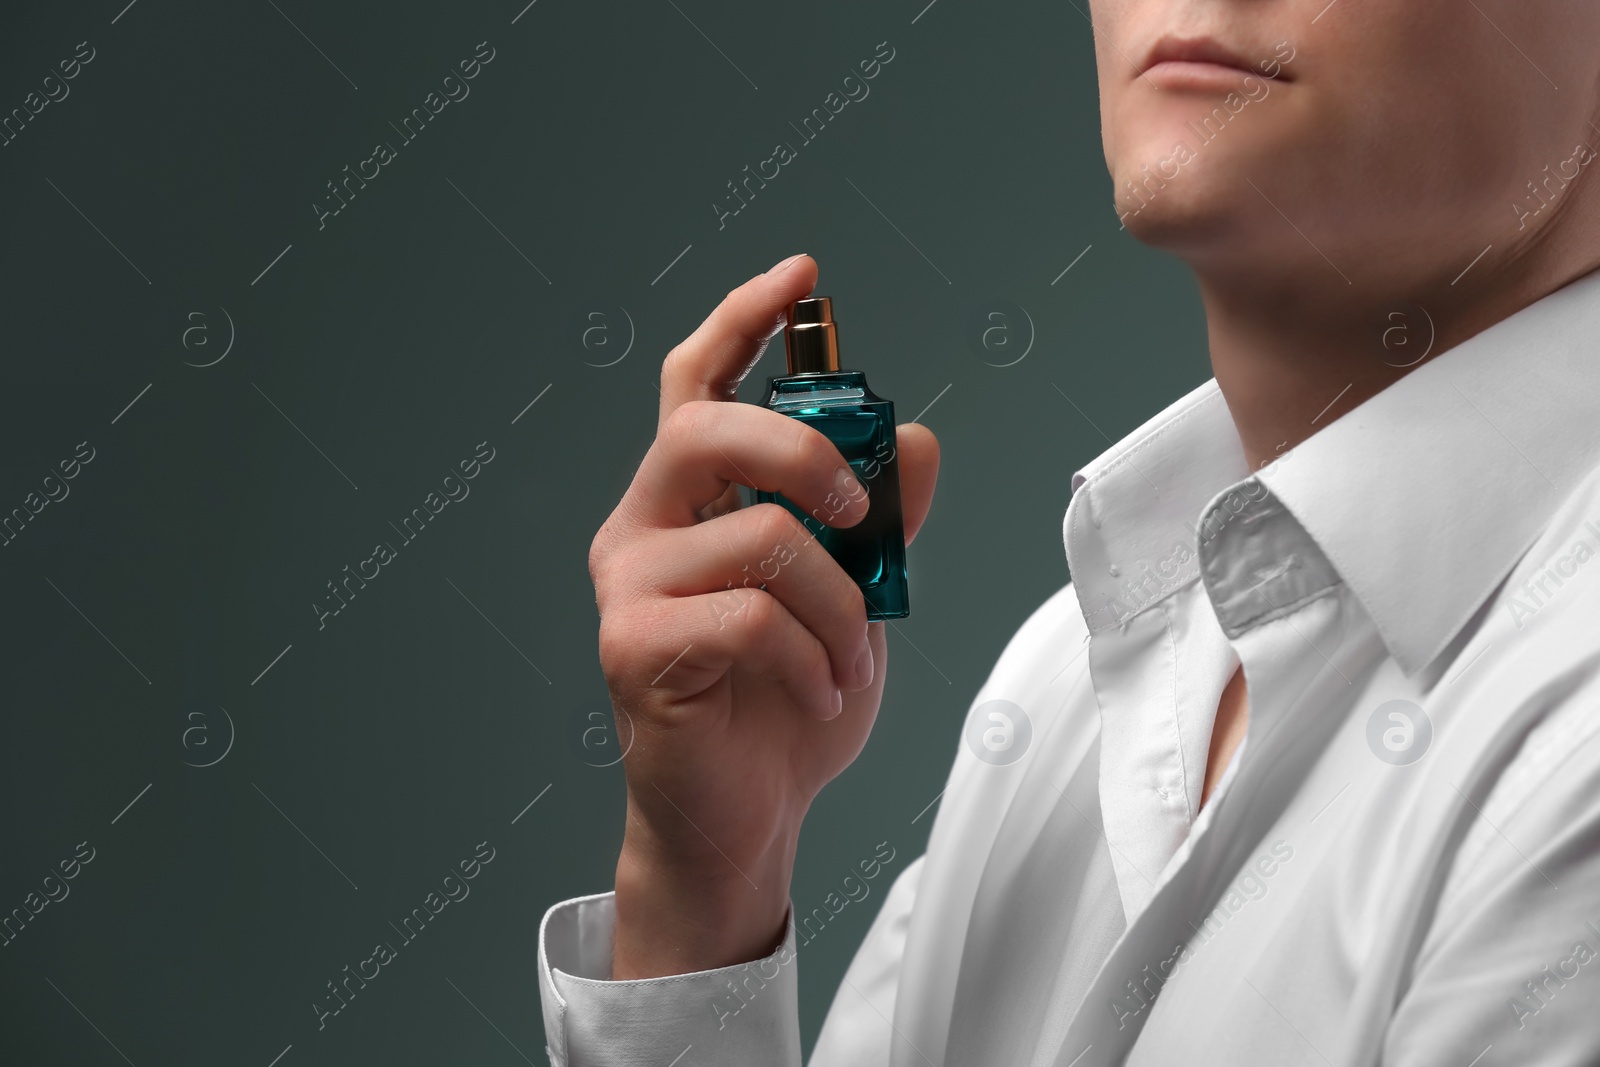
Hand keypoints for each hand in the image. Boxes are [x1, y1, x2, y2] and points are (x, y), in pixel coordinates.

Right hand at [586, 253, 939, 977]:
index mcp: (687, 501)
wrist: (746, 813)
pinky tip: (820, 692)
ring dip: (840, 604)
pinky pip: (750, 616)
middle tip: (862, 515)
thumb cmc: (784, 700)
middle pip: (706, 426)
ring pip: (758, 537)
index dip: (743, 320)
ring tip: (855, 659)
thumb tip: (917, 441)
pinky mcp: (633, 645)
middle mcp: (643, 527)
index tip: (803, 275)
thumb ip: (878, 522)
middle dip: (802, 451)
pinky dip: (812, 655)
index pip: (696, 383)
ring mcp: (630, 585)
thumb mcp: (854, 598)